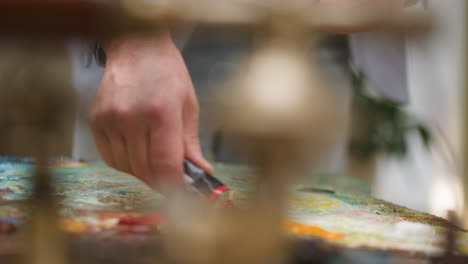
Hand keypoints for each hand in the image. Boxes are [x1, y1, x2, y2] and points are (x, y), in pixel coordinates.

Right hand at [90, 32, 212, 191]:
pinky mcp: (96, 120)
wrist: (136, 47)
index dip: (174, 185)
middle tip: (173, 182)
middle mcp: (131, 117)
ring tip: (155, 163)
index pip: (165, 163)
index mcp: (161, 112)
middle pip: (144, 169)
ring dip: (143, 173)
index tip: (183, 193)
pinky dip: (126, 163)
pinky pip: (110, 157)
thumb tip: (201, 171)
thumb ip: (191, 142)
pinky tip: (137, 153)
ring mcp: (110, 119)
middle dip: (161, 182)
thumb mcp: (189, 105)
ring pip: (126, 167)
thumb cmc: (168, 73)